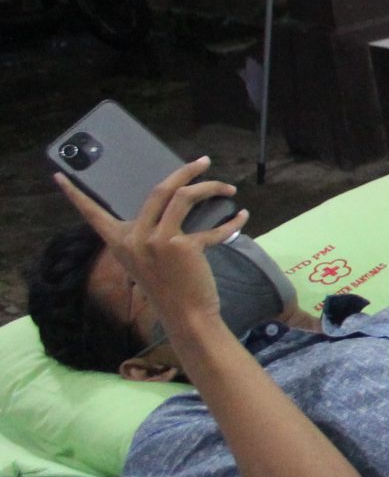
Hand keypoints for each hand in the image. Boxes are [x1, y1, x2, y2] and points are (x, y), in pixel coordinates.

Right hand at [53, 159, 246, 343]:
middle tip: (204, 161)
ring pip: (184, 197)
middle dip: (185, 171)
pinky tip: (242, 215)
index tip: (59, 175)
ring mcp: (157, 241)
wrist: (186, 315)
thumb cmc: (169, 285)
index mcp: (120, 241)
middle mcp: (134, 238)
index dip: (75, 194)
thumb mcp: (145, 259)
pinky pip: (211, 225)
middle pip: (160, 190)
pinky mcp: (182, 246)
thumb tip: (171, 201)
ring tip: (228, 186)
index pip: (92, 214)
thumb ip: (147, 234)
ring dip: (210, 187)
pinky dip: (231, 220)